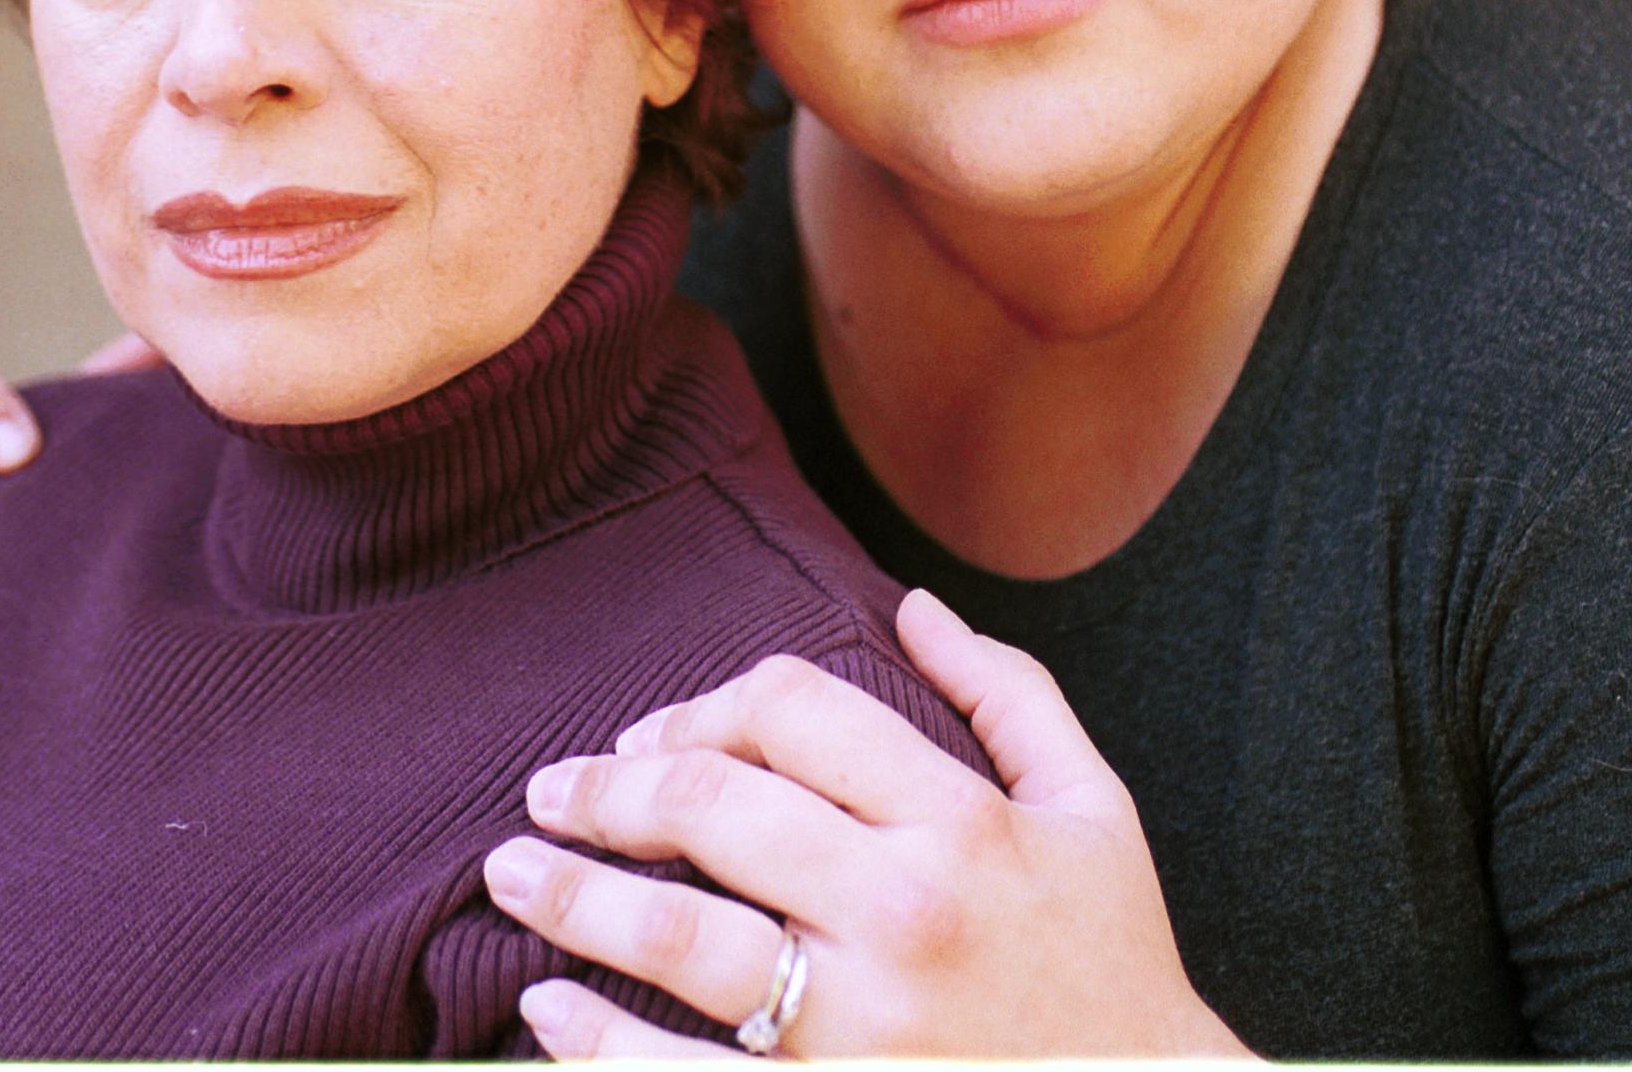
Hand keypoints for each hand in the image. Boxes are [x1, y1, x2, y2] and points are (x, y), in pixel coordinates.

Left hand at [481, 589, 1250, 1058]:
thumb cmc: (1118, 969)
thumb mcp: (1096, 811)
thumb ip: (1010, 695)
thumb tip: (914, 604)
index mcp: (964, 823)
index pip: (795, 709)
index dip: (706, 701)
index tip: (654, 733)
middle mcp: (905, 912)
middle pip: (715, 806)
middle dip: (611, 787)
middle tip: (551, 788)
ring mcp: (862, 1027)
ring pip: (682, 938)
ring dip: (577, 893)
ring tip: (513, 870)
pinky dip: (598, 1047)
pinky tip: (539, 1010)